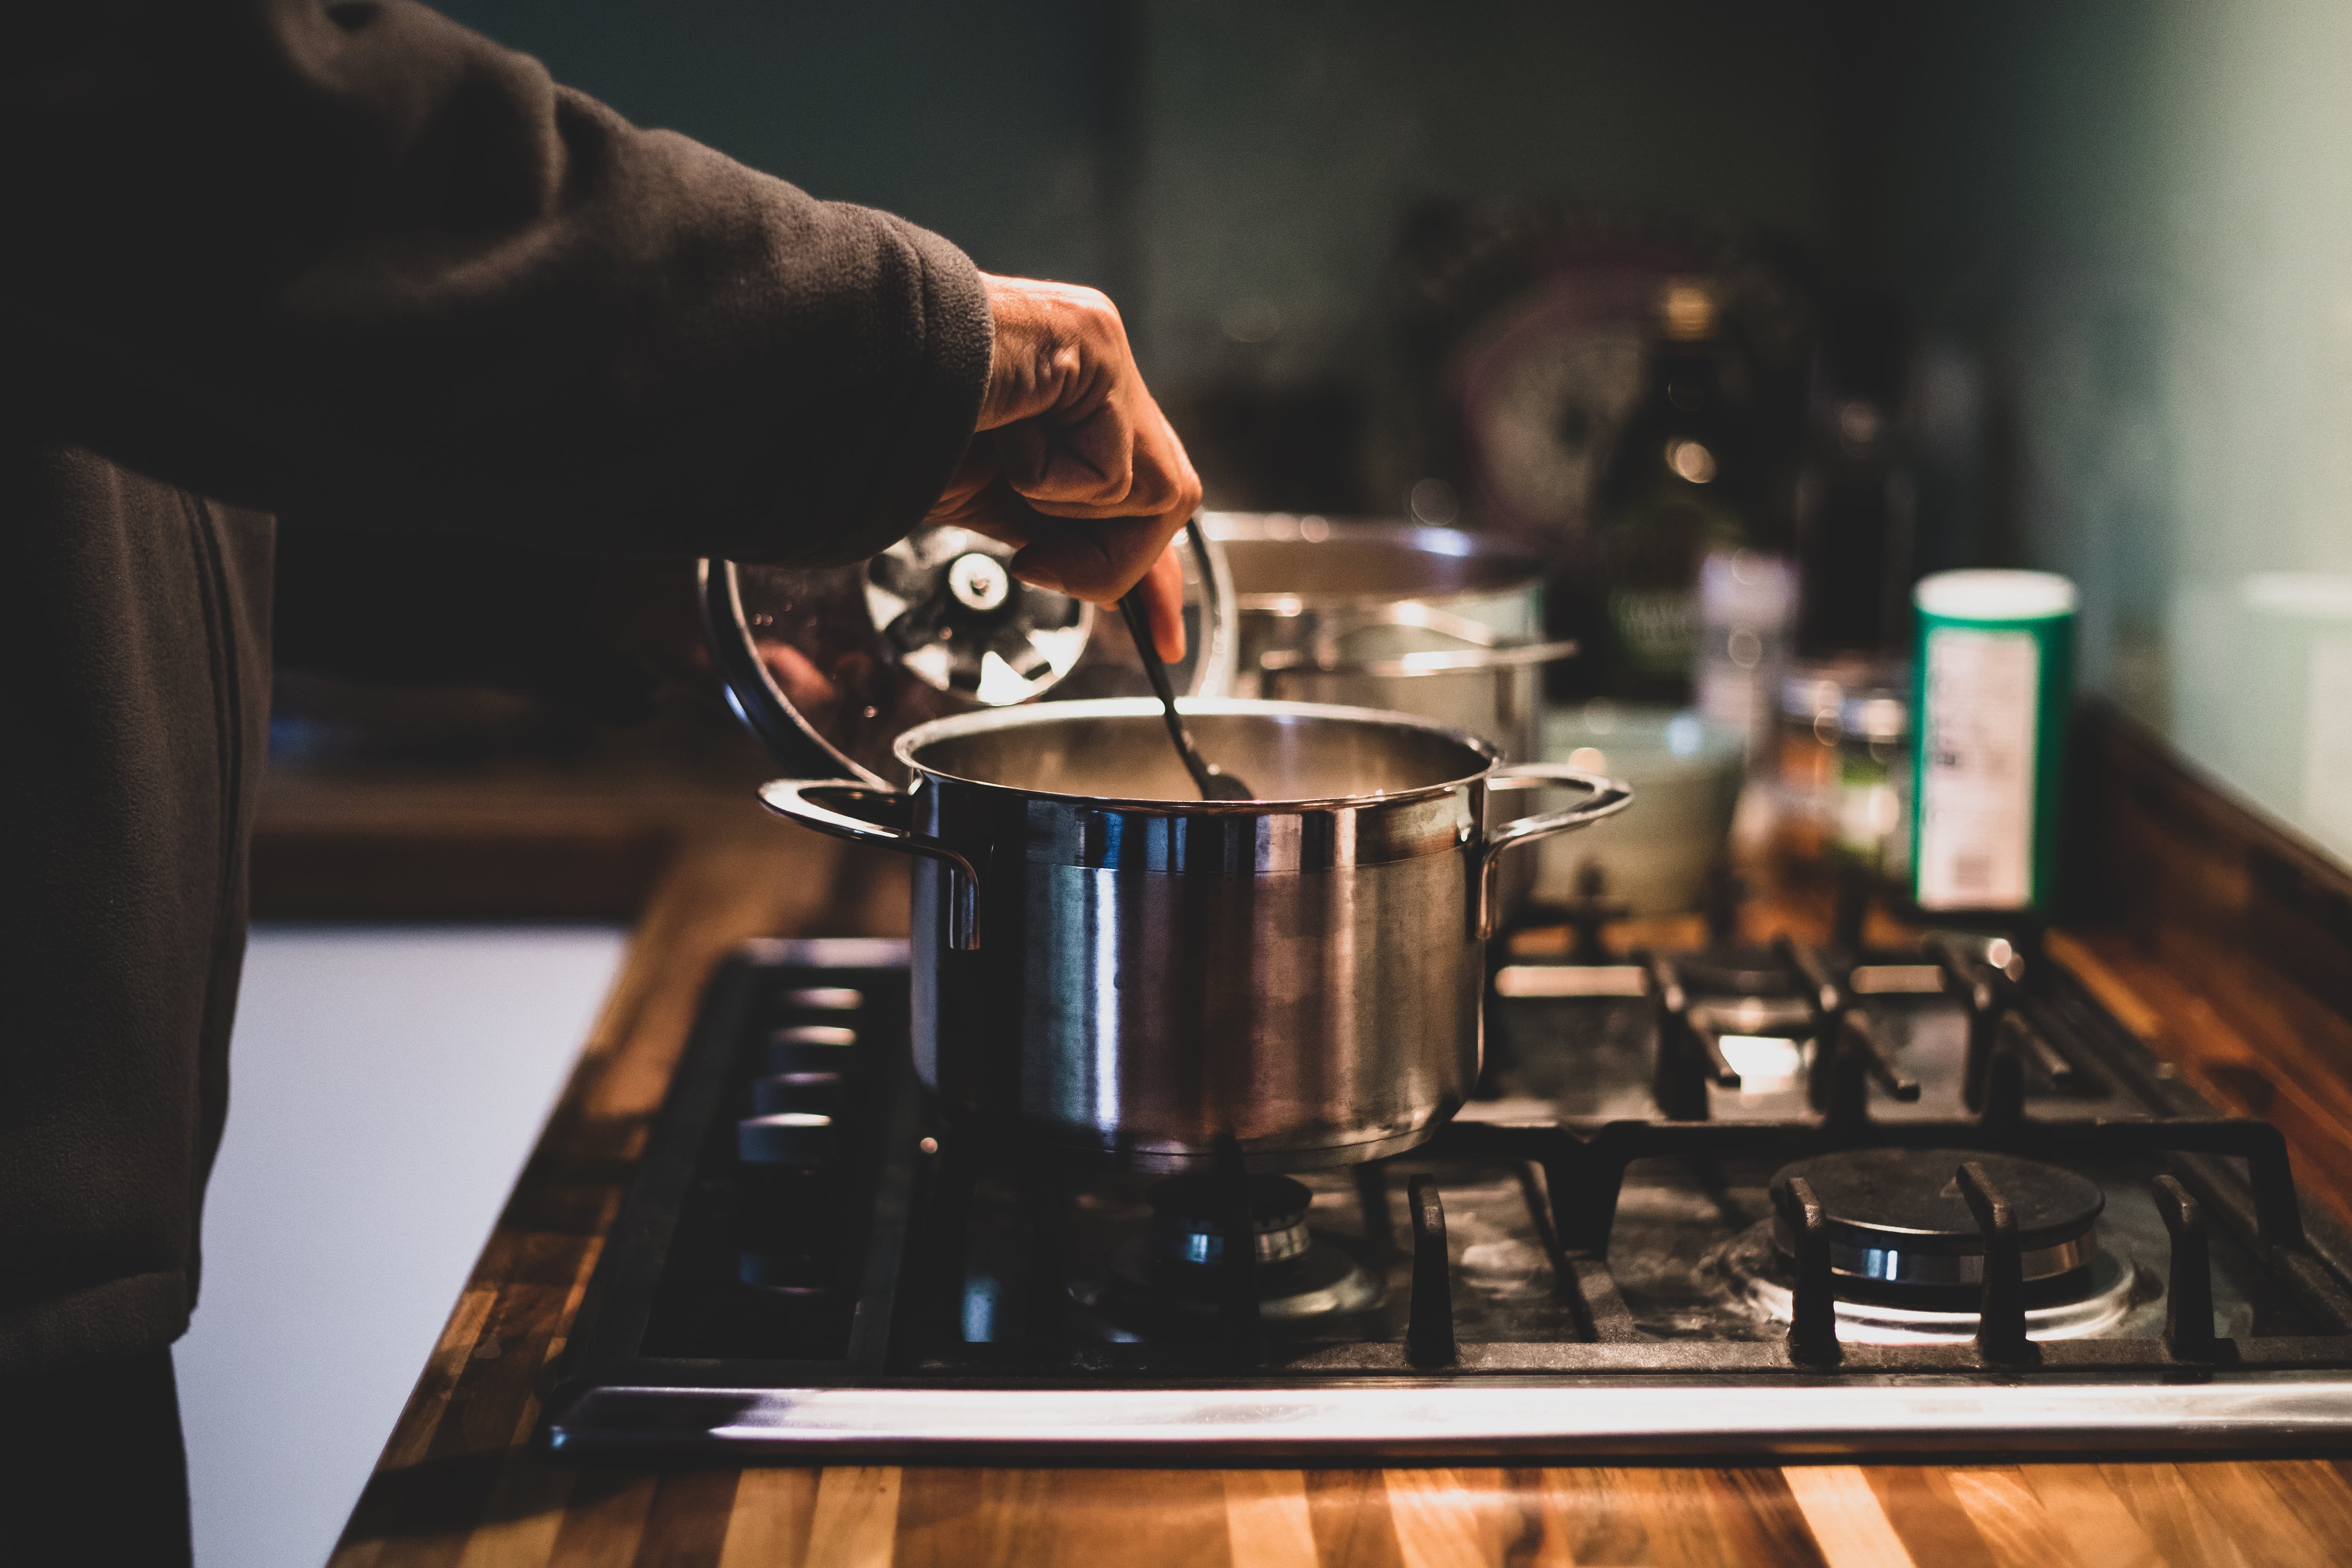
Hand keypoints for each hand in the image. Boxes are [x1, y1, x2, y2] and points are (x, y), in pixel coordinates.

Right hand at [926, 275, 1200, 661]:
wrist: (849, 377)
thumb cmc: (900, 434)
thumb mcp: (996, 505)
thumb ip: (1060, 538)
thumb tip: (1116, 592)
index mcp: (1078, 399)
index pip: (1149, 490)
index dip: (1157, 573)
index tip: (1166, 639)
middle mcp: (1101, 365)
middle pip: (1169, 498)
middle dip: (1110, 560)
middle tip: (1032, 561)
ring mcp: (1102, 350)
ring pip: (1158, 492)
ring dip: (1073, 516)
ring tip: (1007, 474)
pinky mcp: (1095, 342)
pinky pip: (1113, 470)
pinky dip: (1051, 483)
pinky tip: (1004, 436)